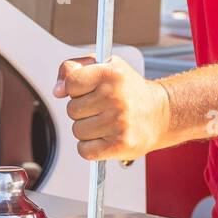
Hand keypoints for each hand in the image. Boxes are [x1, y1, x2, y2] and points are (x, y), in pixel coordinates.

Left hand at [54, 55, 171, 161]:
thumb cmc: (128, 90)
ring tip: (106, 122)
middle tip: (101, 108)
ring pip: (77, 131)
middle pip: (72, 110)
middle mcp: (116, 97)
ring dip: (87, 129)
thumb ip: (73, 69)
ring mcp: (119, 122)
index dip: (75, 89)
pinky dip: (90, 147)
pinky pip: (85, 150)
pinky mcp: (120, 144)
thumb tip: (57, 91)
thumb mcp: (104, 67)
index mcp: (111, 73)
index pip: (71, 83)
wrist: (159, 114)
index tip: (87, 90)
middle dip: (82, 110)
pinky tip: (105, 137)